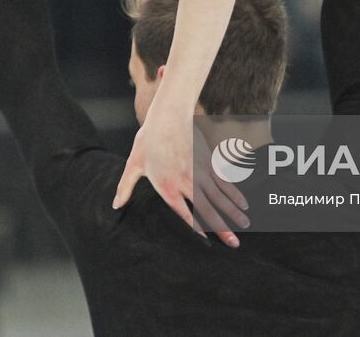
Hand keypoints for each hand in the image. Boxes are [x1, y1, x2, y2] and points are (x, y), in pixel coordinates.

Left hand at [113, 109, 248, 247]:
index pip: (185, 215)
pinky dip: (235, 193)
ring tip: (244, 225)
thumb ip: (125, 187)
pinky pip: (225, 181)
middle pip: (208, 210)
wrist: (168, 114)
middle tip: (235, 244)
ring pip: (220, 197)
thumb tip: (115, 205)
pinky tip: (243, 203)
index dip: (197, 230)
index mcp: (167, 188)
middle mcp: (187, 183)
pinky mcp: (209, 161)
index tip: (208, 242)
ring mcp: (201, 172)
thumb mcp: (133, 164)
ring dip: (233, 212)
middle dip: (223, 228)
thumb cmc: (148, 139)